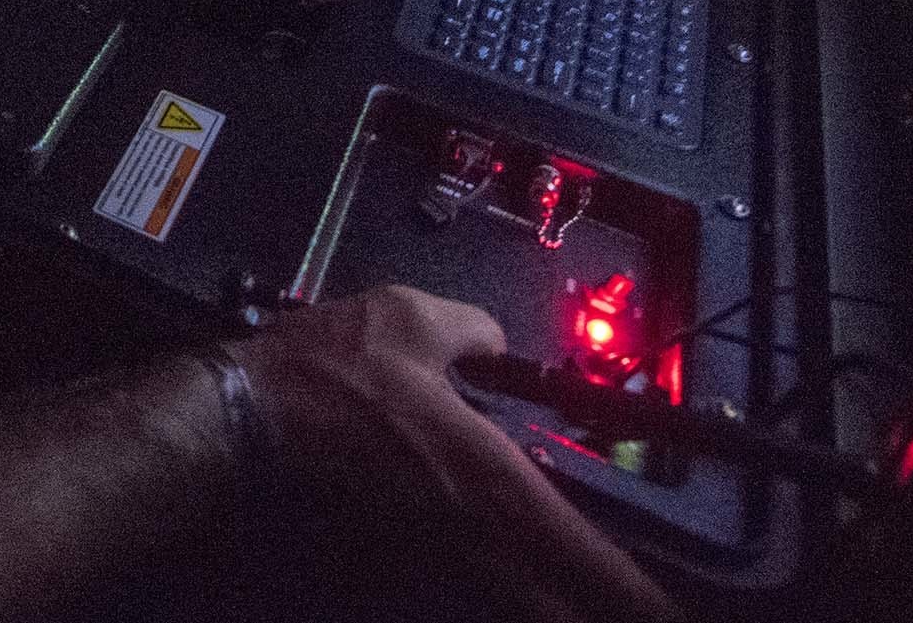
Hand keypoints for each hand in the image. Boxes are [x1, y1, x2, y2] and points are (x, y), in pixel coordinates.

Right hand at [237, 287, 682, 622]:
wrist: (238, 424)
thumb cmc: (323, 377)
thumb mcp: (412, 319)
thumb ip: (474, 331)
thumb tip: (492, 340)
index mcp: (497, 483)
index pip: (595, 565)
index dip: (642, 601)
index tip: (674, 615)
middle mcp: (476, 541)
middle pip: (558, 611)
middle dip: (601, 609)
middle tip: (642, 612)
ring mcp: (433, 566)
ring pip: (515, 607)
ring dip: (546, 605)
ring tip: (570, 602)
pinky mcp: (395, 569)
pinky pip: (470, 597)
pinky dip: (500, 597)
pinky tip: (507, 585)